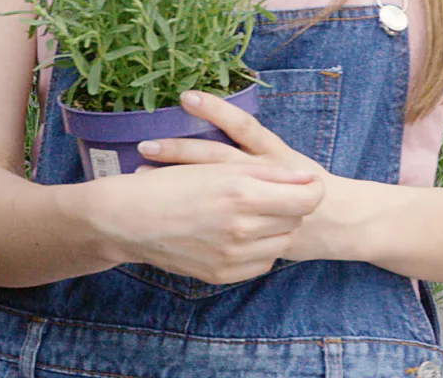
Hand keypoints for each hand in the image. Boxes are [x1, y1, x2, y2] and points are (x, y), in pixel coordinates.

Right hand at [133, 90, 353, 263]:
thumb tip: (307, 179)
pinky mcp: (223, 275)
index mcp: (243, 194)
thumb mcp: (221, 167)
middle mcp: (242, 229)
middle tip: (274, 193)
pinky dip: (258, 248)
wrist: (130, 219)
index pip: (306, 198)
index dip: (311, 189)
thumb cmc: (173, 182)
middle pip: (296, 220)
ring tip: (253, 211)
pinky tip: (239, 232)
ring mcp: (233, 257)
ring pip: (281, 243)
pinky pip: (261, 263)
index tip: (306, 182)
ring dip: (276, 227)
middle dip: (292, 205)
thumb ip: (269, 174)